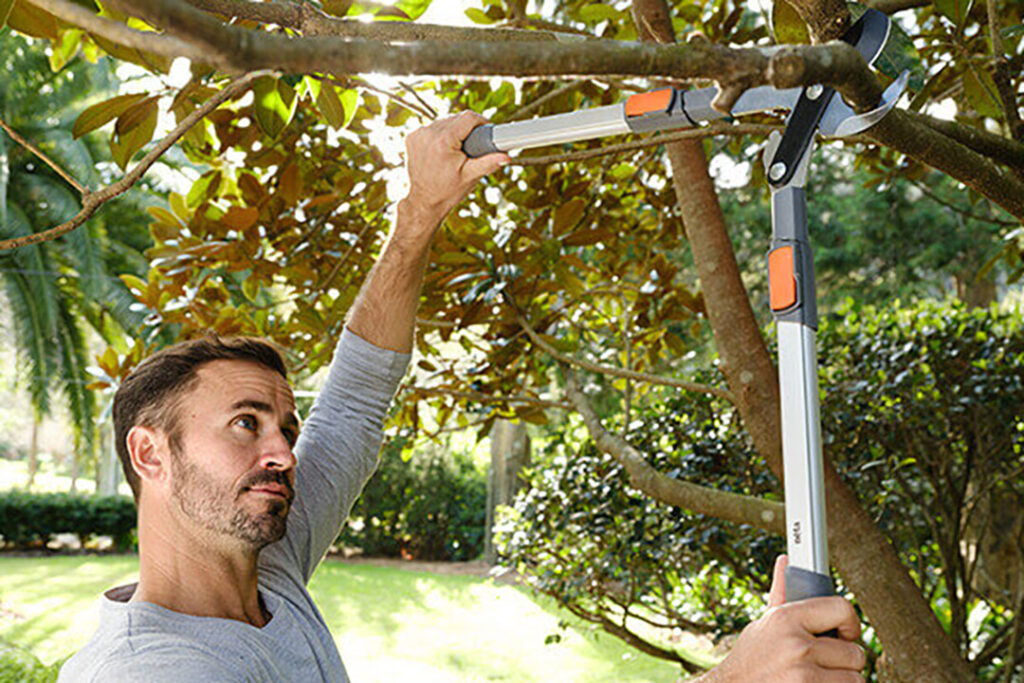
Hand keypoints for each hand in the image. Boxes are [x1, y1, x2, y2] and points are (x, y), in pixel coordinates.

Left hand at [401, 112, 510, 232]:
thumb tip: (507, 156)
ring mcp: (417, 135)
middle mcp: (427, 134)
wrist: (423, 201)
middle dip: (467, 128)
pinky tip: (443, 149)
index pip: (468, 117)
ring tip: (458, 148)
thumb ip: (489, 163)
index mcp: (443, 141)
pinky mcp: (411, 137)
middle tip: (473, 144)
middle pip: (455, 118)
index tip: (486, 130)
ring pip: (443, 121)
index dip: (481, 121)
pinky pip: (431, 128)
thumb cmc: (447, 191)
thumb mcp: (470, 177)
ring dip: (453, 130)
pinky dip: (439, 135)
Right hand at [707, 556, 865, 681]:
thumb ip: (781, 594)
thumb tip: (784, 560)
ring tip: (820, 678)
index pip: (841, 608)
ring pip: (855, 679)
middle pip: (855, 653)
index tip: (847, 633)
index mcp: (786, 619)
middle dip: (845, 661)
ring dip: (842, 681)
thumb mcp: (763, 625)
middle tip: (826, 663)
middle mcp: (797, 645)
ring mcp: (804, 675)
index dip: (851, 623)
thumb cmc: (749, 659)